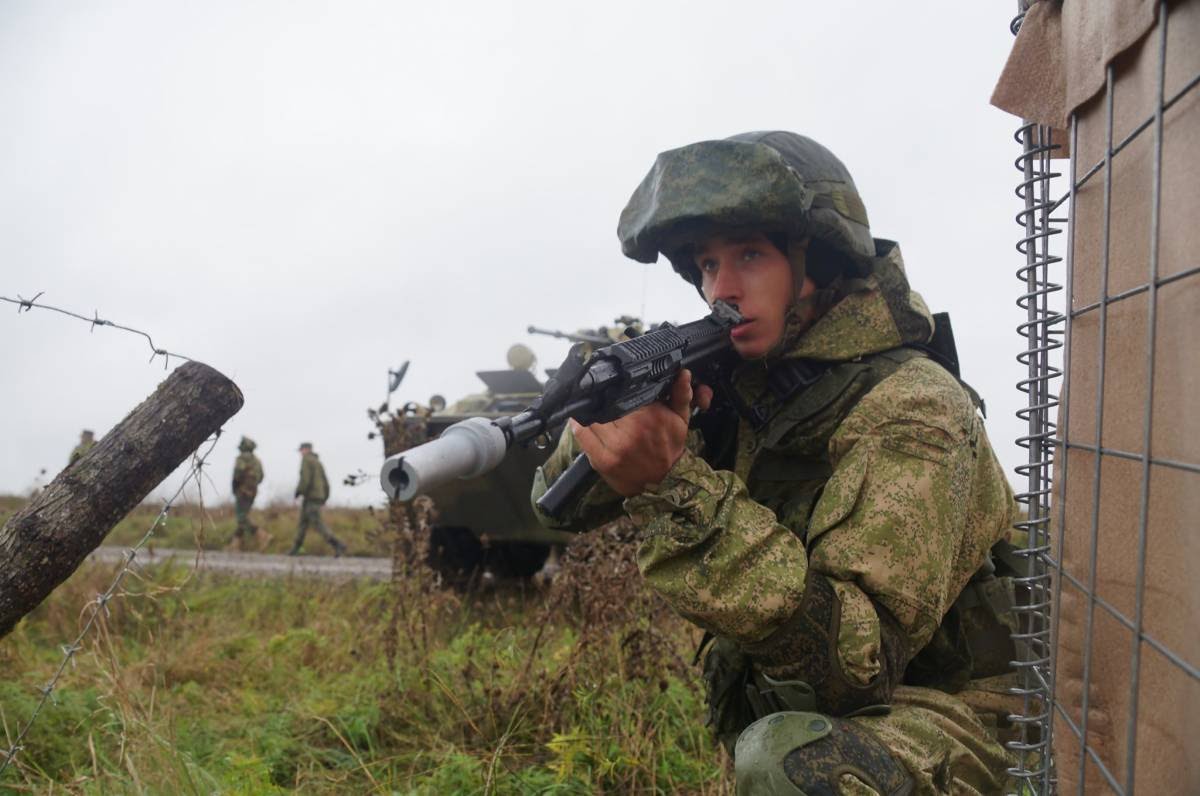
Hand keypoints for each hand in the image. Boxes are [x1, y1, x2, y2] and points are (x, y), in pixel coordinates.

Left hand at [572, 369, 712, 496]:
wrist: (664, 483)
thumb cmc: (670, 448)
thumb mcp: (680, 420)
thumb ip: (681, 395)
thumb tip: (683, 373)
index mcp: (651, 416)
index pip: (625, 391)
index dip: (616, 384)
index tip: (612, 382)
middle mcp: (631, 430)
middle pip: (606, 402)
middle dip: (602, 397)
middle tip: (598, 394)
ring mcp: (615, 446)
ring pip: (592, 416)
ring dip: (589, 410)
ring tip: (589, 406)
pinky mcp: (602, 460)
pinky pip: (582, 435)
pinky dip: (578, 425)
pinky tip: (580, 419)